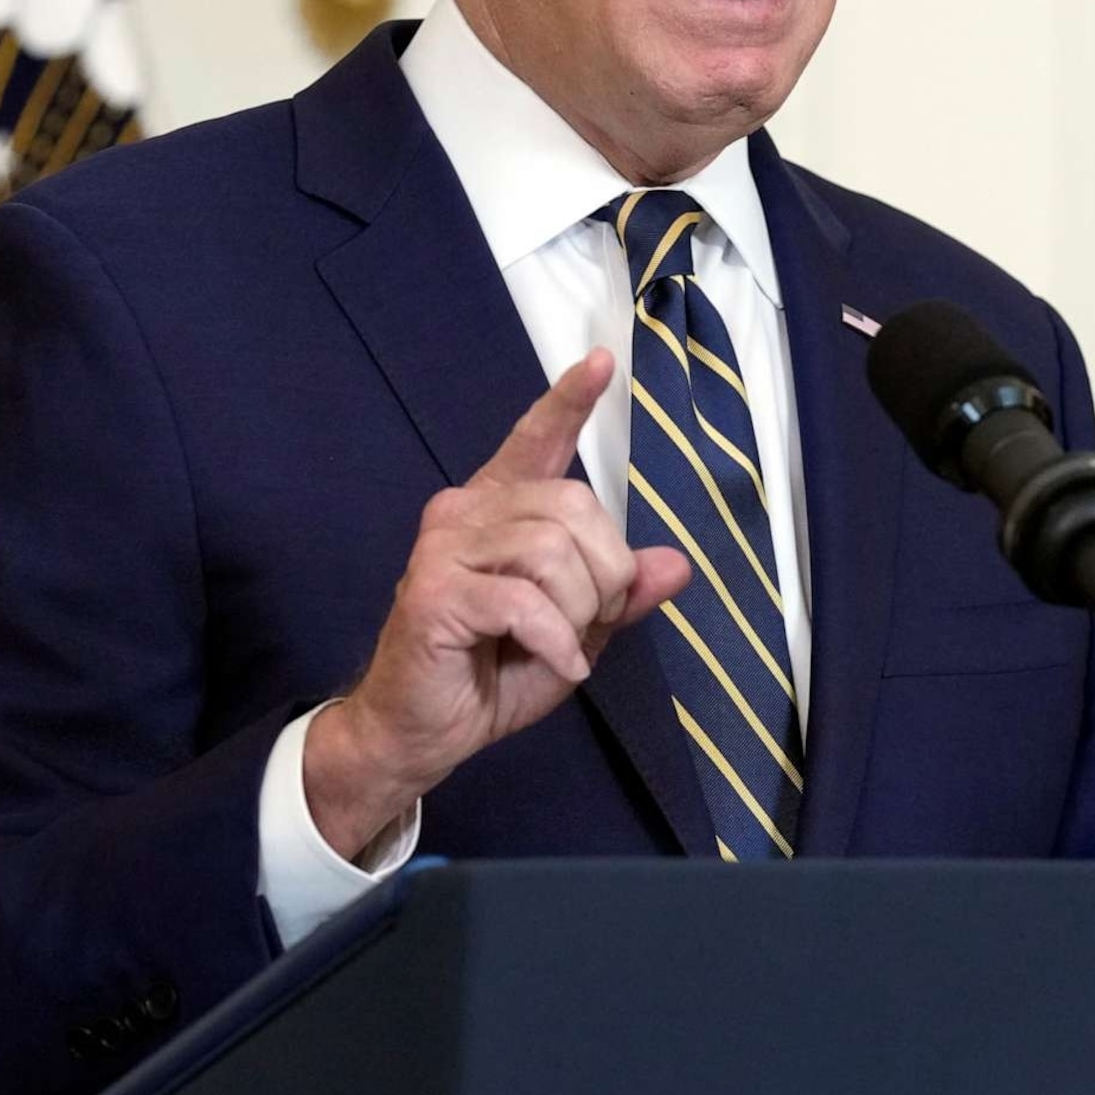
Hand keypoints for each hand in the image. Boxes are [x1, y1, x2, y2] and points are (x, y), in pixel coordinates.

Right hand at [303, 349, 693, 858]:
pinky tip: (557, 663)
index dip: (568, 401)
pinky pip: (525, 601)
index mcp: (498, 511)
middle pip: (573, 506)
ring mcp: (444, 549)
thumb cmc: (490, 676)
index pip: (536, 441)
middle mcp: (465, 513)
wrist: (419, 733)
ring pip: (552, 550)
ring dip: (580, 610)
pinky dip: (557, 640)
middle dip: (606, 572)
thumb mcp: (575, 633)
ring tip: (567, 645)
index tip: (601, 361)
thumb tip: (676, 563)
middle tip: (592, 622)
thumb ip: (620, 595)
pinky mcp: (435, 593)